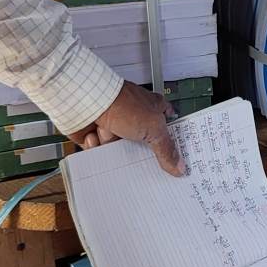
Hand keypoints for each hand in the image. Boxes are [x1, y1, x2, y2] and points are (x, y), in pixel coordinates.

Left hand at [66, 81, 185, 176]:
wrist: (88, 100)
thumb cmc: (121, 103)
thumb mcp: (153, 129)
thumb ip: (166, 149)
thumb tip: (179, 166)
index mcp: (152, 109)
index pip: (168, 126)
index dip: (172, 142)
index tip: (174, 159)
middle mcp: (134, 116)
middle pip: (144, 143)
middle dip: (140, 153)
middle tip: (142, 160)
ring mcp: (114, 123)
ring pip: (119, 150)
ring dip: (114, 147)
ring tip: (113, 137)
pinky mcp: (96, 132)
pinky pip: (99, 151)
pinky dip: (97, 146)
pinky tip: (98, 137)